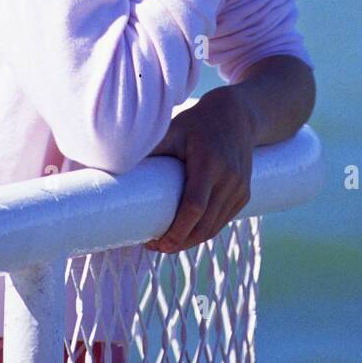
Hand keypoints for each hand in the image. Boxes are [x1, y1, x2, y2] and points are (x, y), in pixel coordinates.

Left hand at [143, 88, 257, 252]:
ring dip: (192, 241)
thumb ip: (152, 147)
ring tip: (168, 243)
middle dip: (180, 243)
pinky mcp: (244, 194)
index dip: (176, 231)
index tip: (155, 242)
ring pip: (214, 227)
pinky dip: (205, 231)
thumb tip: (117, 164)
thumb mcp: (174, 129)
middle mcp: (229, 178)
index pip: (194, 208)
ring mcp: (240, 188)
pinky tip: (188, 234)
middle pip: (204, 225)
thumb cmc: (198, 123)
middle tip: (156, 247)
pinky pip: (223, 220)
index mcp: (209, 163)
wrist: (238, 116)